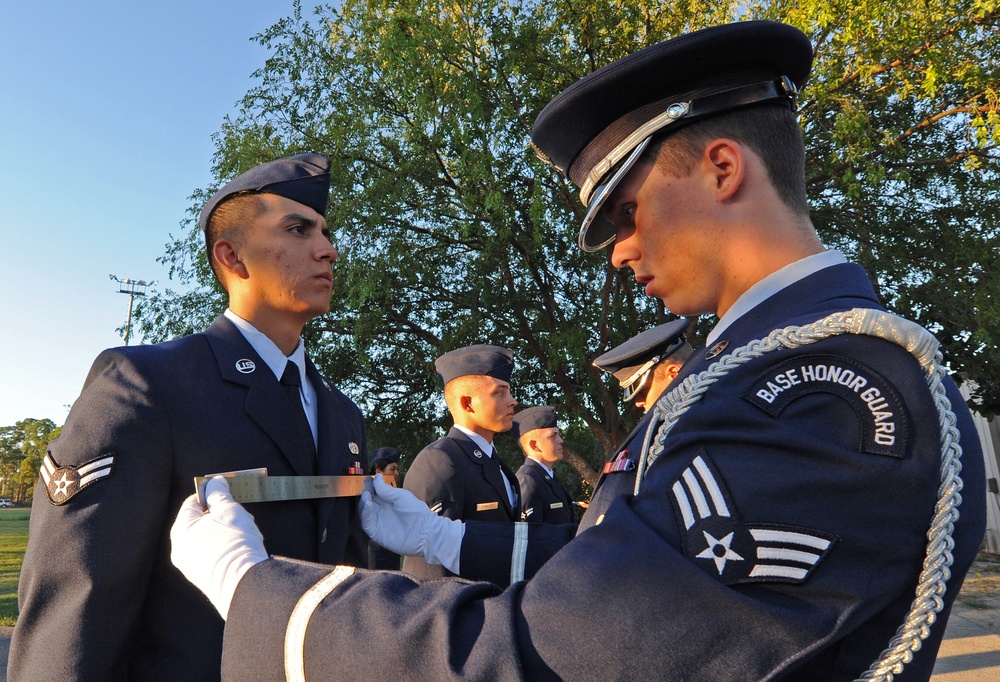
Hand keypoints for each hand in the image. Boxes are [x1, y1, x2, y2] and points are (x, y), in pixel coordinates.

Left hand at [170, 476, 268, 619]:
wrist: (242, 583)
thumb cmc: (233, 543)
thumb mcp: (228, 509)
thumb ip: (219, 493)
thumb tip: (214, 482)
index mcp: (181, 529)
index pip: (192, 503)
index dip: (210, 495)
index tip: (226, 493)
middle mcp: (180, 549)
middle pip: (199, 522)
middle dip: (220, 515)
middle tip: (239, 515)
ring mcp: (190, 566)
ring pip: (207, 539)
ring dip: (225, 532)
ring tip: (244, 533)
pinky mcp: (203, 578)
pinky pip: (212, 555)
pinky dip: (224, 548)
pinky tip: (241, 548)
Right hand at [360, 474, 463, 572]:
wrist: (424, 532)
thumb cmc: (416, 512)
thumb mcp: (401, 496)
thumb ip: (387, 490)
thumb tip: (377, 477)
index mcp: (388, 501)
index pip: (374, 492)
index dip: (370, 485)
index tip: (368, 479)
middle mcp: (381, 511)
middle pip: (367, 501)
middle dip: (365, 493)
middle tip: (365, 487)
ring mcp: (378, 522)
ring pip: (364, 511)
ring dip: (363, 502)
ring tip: (366, 494)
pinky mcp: (376, 533)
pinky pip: (367, 523)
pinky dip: (365, 514)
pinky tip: (368, 505)